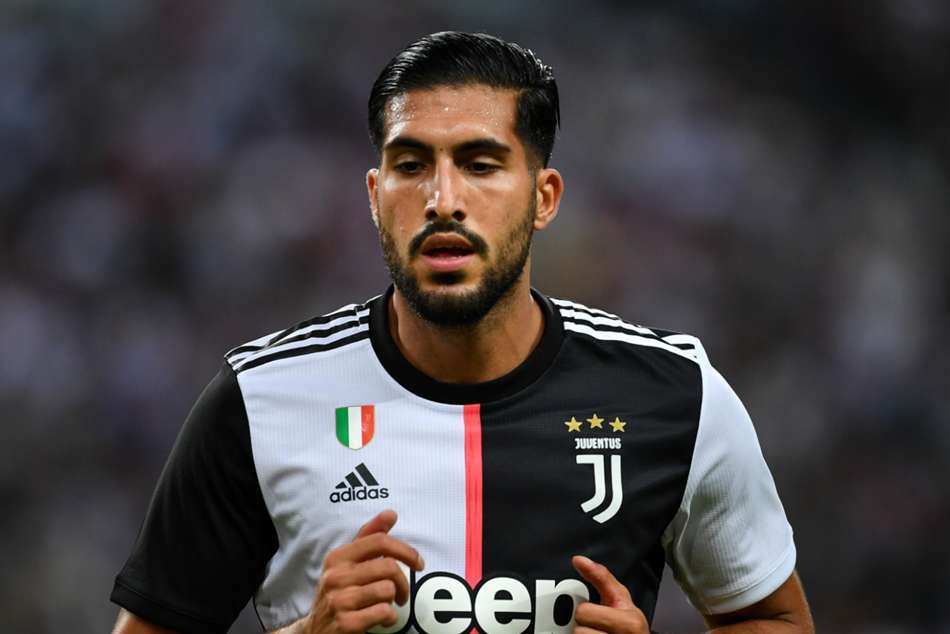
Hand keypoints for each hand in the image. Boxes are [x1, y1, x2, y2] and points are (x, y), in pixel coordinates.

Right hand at [303, 509, 424, 633]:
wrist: (314, 632)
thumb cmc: (339, 593)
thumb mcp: (347, 564)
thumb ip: (369, 538)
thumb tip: (391, 513)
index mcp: (338, 557)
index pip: (379, 541)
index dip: (406, 550)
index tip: (419, 563)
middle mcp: (336, 576)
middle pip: (389, 567)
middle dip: (404, 583)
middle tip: (402, 593)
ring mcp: (339, 600)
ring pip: (388, 589)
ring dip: (394, 600)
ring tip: (386, 605)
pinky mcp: (345, 624)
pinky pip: (384, 612)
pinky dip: (390, 617)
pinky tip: (381, 619)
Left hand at [572, 555, 649, 633]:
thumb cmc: (628, 624)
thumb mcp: (620, 598)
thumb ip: (600, 577)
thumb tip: (578, 560)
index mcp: (628, 623)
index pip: (584, 613)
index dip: (586, 612)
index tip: (597, 615)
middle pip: (579, 631)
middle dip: (584, 627)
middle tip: (596, 627)